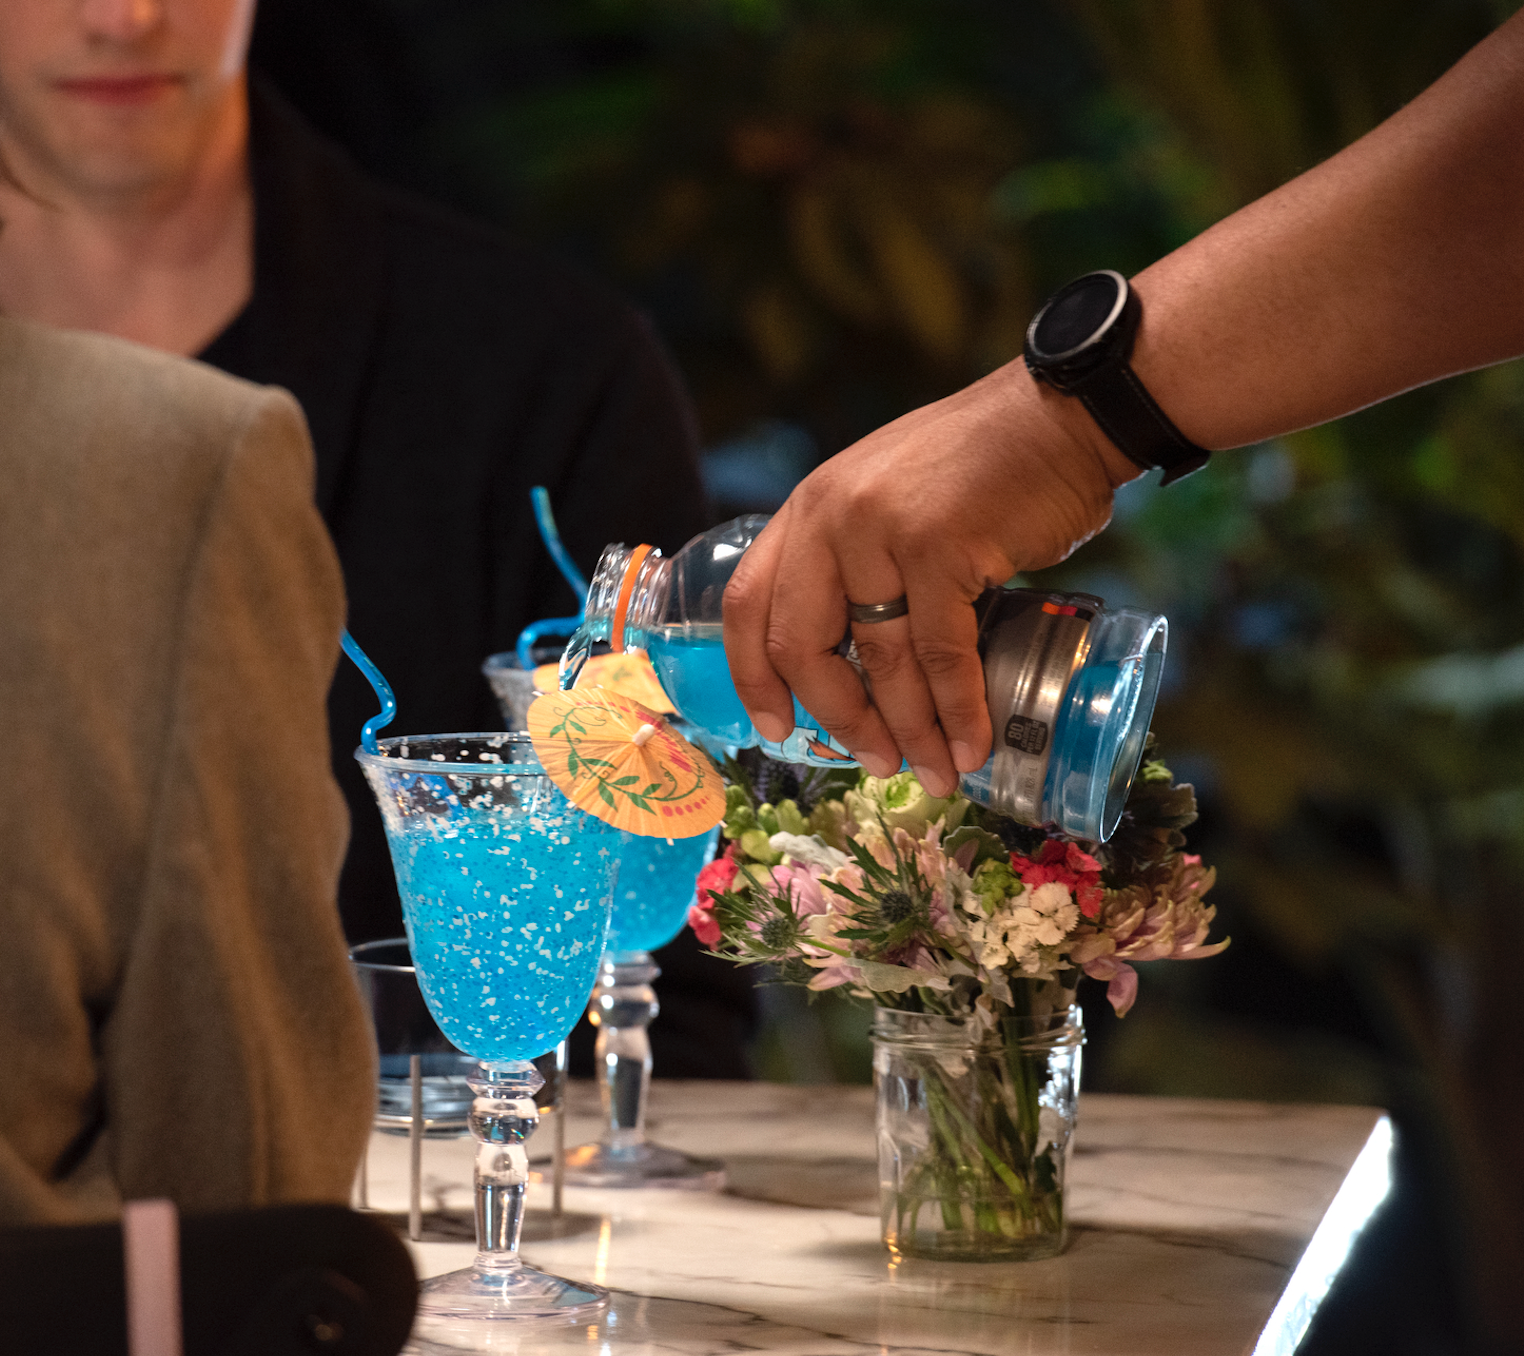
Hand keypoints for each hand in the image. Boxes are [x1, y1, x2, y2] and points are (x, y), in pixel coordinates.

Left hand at [722, 360, 1138, 795]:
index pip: (748, 604)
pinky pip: (939, 651)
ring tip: (937, 771)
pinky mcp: (940, 546)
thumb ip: (859, 563)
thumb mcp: (889, 500)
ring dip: (909, 729)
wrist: (1060, 418)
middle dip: (841, 718)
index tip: (774, 728)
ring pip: (880, 659)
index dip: (752, 676)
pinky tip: (971, 742)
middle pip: (803, 645)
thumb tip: (860, 668)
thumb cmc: (984, 468)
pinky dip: (957, 708)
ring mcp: (881, 529)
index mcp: (809, 509)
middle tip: (876, 762)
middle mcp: (830, 516)